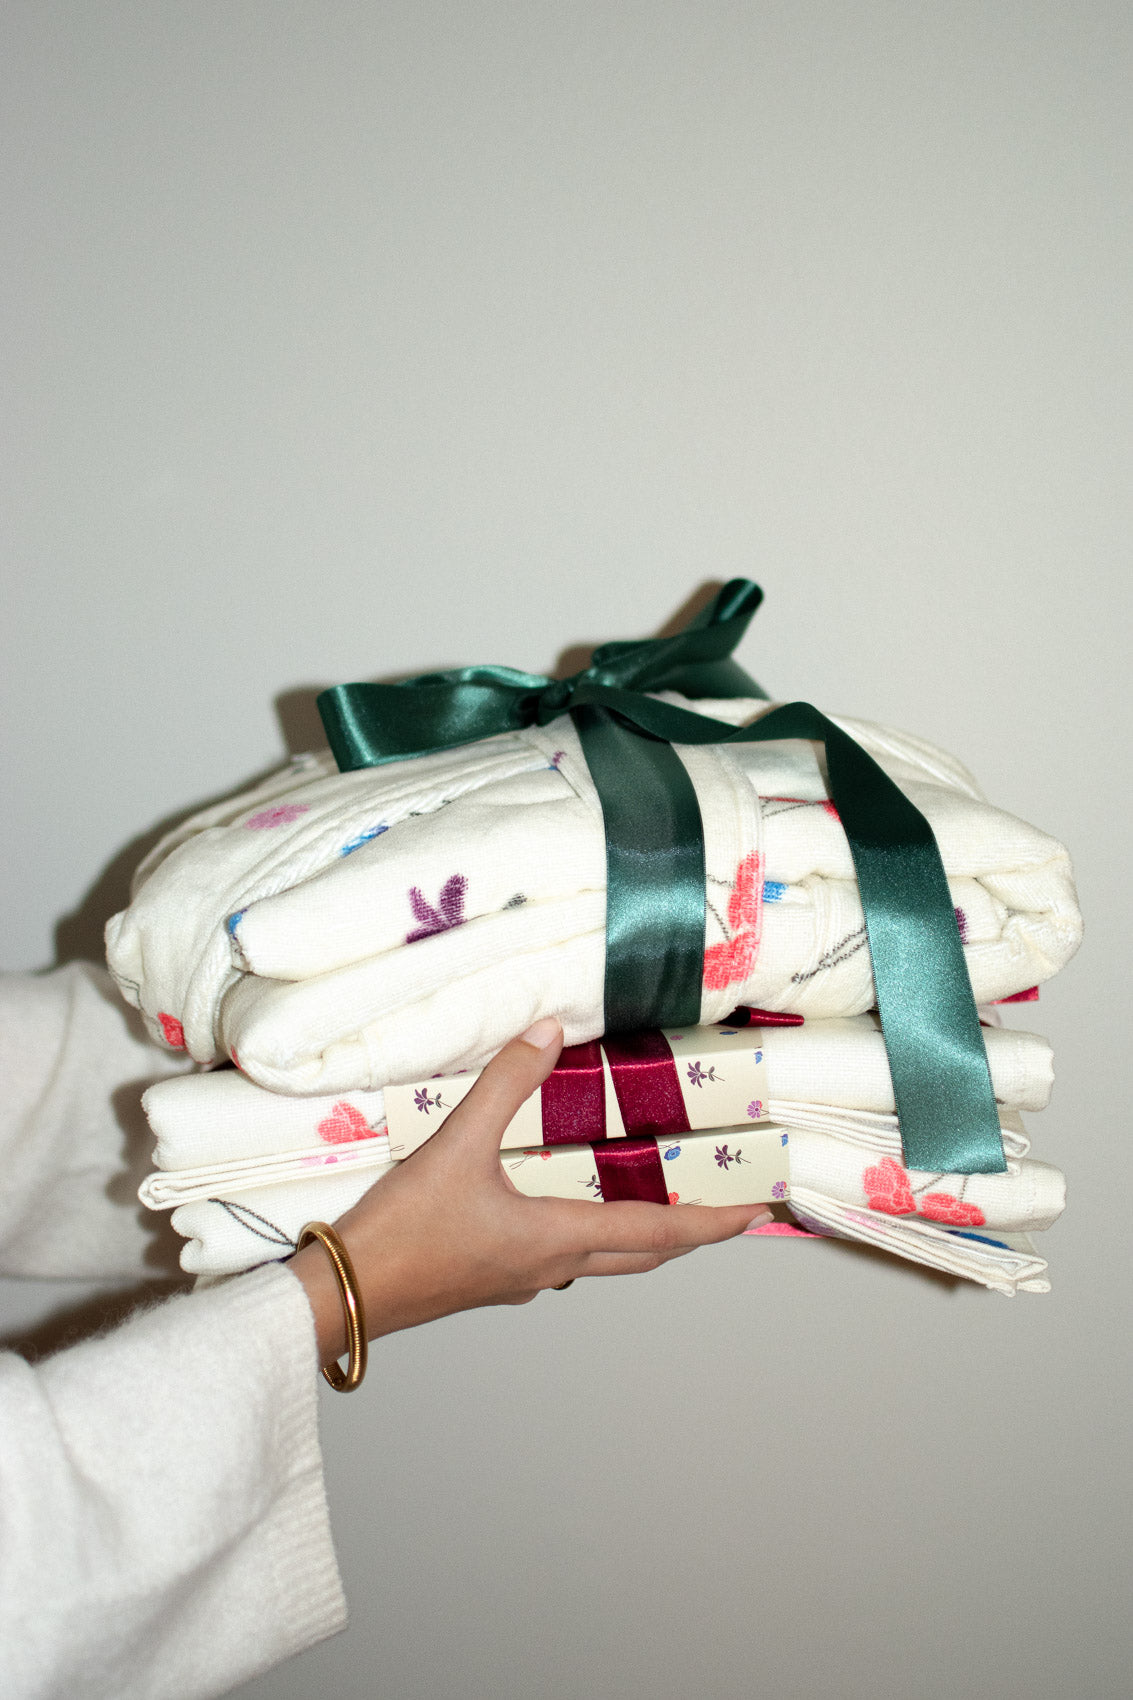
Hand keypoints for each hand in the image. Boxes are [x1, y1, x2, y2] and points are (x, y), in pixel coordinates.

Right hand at [289, 1018, 772, 1364]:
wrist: (342, 1297)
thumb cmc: (402, 1232)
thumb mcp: (455, 1145)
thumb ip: (503, 1084)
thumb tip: (548, 1031)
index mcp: (556, 1238)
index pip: (656, 1234)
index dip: (709, 1222)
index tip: (752, 1214)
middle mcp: (549, 1267)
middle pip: (638, 1256)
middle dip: (683, 1234)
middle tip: (718, 1210)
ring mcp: (518, 1280)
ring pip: (598, 1260)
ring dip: (635, 1237)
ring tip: (654, 1201)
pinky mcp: (487, 1280)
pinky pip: (557, 1258)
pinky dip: (584, 1234)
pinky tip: (561, 1208)